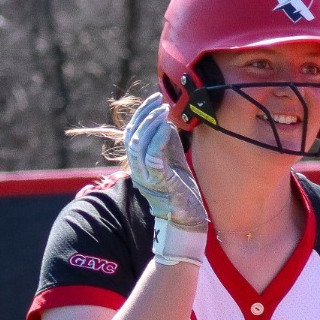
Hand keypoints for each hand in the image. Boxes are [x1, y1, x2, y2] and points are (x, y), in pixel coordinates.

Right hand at [123, 94, 207, 263]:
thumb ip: (167, 143)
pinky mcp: (160, 183)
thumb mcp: (173, 162)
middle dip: (144, 115)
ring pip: (139, 145)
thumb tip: (166, 121)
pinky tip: (168, 127)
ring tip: (164, 111)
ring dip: (151, 124)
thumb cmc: (181, 192)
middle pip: (131, 136)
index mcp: (139, 166)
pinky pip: (153, 158)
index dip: (140, 114)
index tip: (154, 99)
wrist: (187, 220)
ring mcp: (147, 178)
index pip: (131, 134)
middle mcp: (138, 171)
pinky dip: (158, 139)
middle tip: (159, 101)